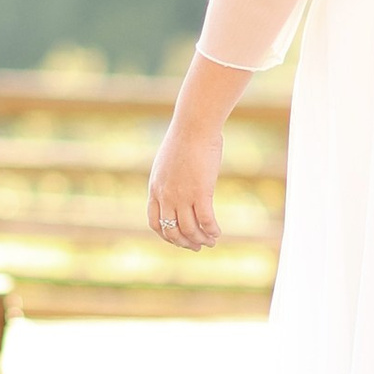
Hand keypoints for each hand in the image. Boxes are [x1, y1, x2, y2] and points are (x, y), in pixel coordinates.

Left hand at [148, 109, 224, 248]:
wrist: (194, 126)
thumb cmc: (185, 138)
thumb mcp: (168, 161)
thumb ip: (169, 177)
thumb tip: (178, 183)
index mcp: (155, 189)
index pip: (155, 223)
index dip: (166, 236)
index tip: (178, 239)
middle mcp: (166, 196)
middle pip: (172, 230)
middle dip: (184, 242)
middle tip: (196, 247)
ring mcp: (182, 196)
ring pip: (190, 229)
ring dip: (200, 240)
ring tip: (210, 242)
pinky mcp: (201, 192)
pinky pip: (206, 221)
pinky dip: (212, 231)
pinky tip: (218, 233)